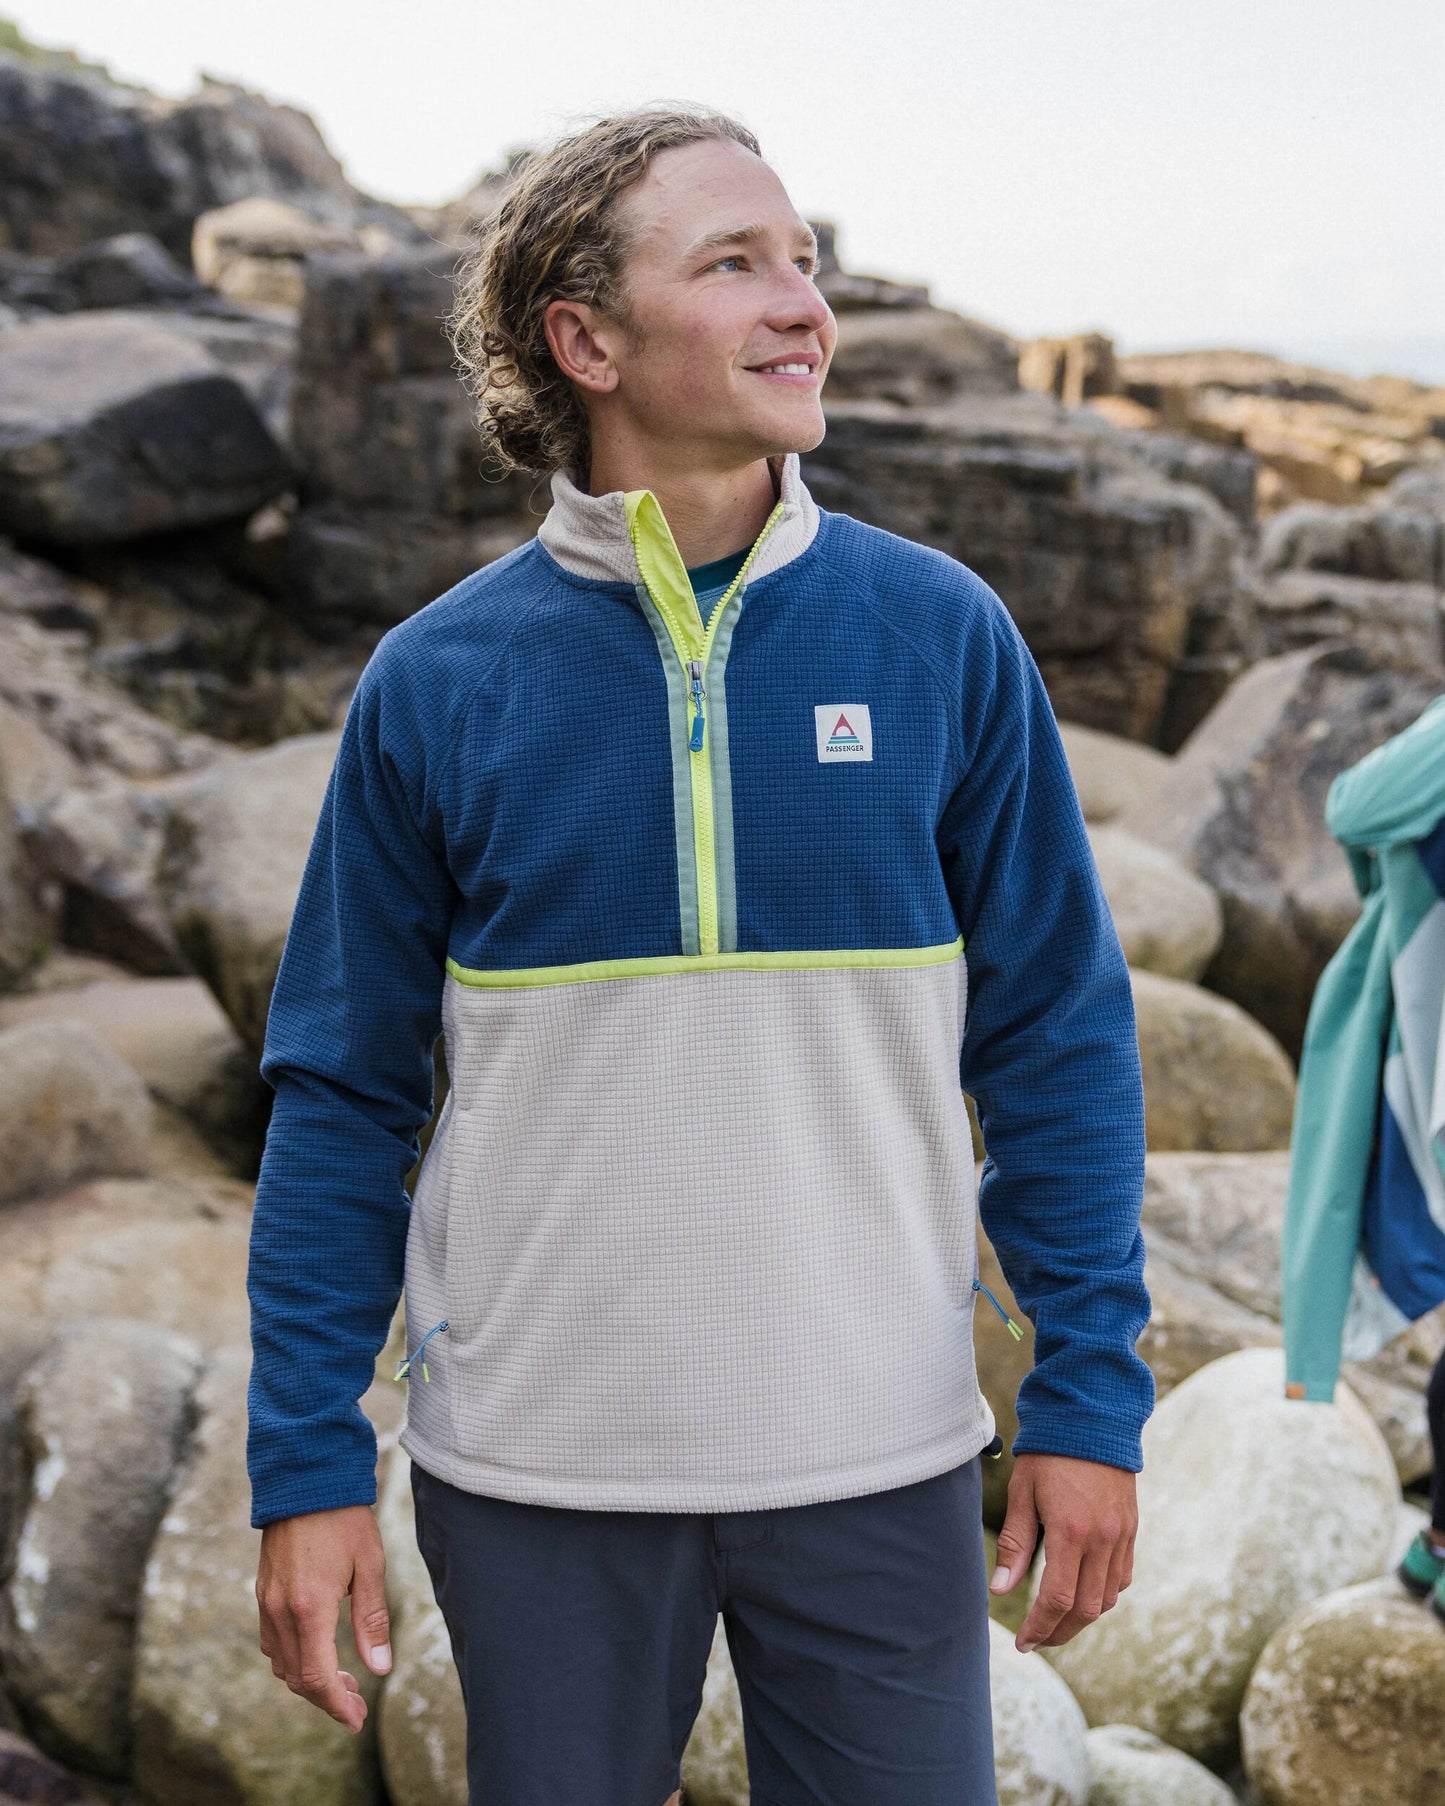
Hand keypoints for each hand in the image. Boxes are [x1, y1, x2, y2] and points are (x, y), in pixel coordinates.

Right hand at [256, 1504, 391, 1732]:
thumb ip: (372, 1620)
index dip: (335, 1705)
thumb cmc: (345, 1518)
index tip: (355, 1719)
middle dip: (325, 1698)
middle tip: (355, 1705)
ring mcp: (267, 1601)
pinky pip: (272, 1641)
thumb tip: (379, 1668)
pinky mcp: (263, 1591)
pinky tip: (318, 1651)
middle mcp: (281, 1610)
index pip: (316, 1678)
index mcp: (309, 1607)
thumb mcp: (370, 1565)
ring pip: (281, 1663)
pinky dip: (293, 1658)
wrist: (306, 1479)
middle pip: (296, 1678)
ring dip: (308, 1680)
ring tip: (342, 1681)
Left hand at [988, 1451, 1135, 1652]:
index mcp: (1070, 1531)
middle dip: (1059, 1633)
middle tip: (1036, 1641)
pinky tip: (1083, 1594)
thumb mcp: (1022, 1493)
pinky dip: (1104, 1595)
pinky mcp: (1132, 1529)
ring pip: (1108, 1599)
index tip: (1022, 1642)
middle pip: (1085, 1610)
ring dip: (1082, 1618)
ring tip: (1056, 1623)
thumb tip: (1001, 1591)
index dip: (1038, 1628)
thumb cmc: (1048, 1453)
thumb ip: (1015, 1544)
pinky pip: (1122, 1578)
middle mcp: (1102, 1539)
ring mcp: (1122, 1536)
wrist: (1091, 1417)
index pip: (1056, 1599)